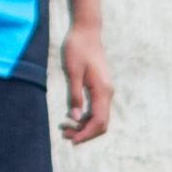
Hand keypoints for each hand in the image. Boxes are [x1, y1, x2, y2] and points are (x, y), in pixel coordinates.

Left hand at [57, 21, 114, 145]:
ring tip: (65, 127)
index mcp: (102, 90)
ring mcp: (105, 90)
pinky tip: (72, 116)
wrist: (86, 31)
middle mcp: (107, 92)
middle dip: (85, 133)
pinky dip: (86, 117)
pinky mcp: (100, 87)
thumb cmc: (77, 48)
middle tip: (65, 134)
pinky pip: (96, 109)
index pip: (99, 121)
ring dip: (84, 126)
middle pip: (102, 123)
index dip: (86, 134)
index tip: (72, 140)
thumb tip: (75, 117)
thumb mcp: (72, 72)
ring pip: (99, 117)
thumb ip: (75, 95)